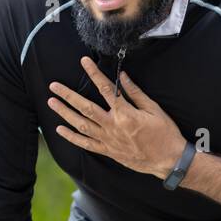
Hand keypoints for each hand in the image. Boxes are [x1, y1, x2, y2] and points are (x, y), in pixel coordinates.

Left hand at [47, 56, 185, 178]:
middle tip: (53, 86)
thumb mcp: (154, 109)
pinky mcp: (108, 151)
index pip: (105, 88)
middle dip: (67, 95)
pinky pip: (85, 144)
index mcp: (125, 113)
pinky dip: (72, 137)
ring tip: (52, 103)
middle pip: (85, 107)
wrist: (168, 159)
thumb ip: (135, 92)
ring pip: (81, 125)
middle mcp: (112, 126)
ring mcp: (108, 140)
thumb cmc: (164, 132)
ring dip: (65, 113)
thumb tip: (121, 76)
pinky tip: (60, 129)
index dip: (93, 73)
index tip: (83, 61)